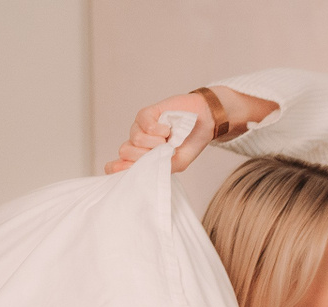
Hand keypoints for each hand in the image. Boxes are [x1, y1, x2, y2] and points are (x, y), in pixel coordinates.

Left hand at [103, 86, 277, 174]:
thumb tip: (128, 171)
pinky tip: (164, 131)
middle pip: (125, 154)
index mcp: (147, 156)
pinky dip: (153, 131)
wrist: (212, 117)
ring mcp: (144, 127)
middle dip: (139, 158)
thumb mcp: (179, 161)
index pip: (123, 166)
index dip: (118, 170)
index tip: (116, 173)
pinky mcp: (149, 113)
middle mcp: (141, 142)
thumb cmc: (195, 139)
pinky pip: (142, 125)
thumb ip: (156, 168)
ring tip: (167, 141)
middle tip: (160, 154)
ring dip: (149, 145)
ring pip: (132, 141)